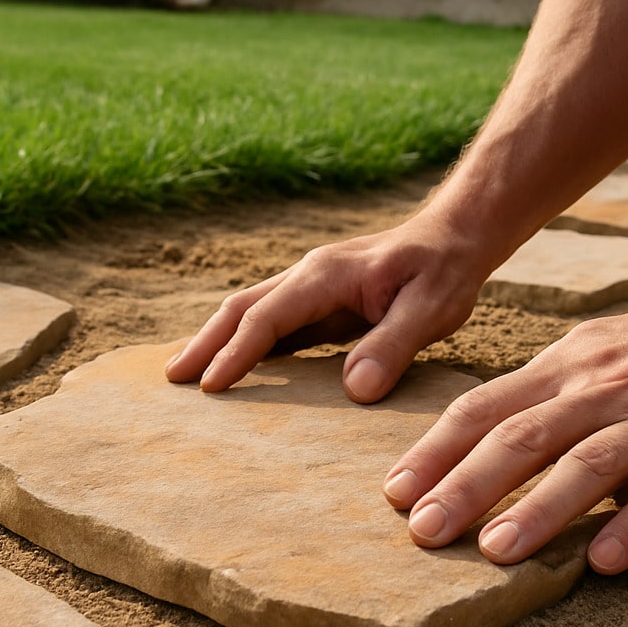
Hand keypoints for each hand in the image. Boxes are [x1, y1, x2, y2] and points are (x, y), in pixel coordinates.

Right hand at [166, 212, 493, 401]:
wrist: (456, 236)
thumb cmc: (445, 270)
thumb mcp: (431, 308)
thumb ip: (392, 345)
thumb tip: (354, 391)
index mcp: (324, 276)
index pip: (267, 317)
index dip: (237, 353)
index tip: (210, 386)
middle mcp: (307, 276)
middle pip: (241, 309)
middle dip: (204, 343)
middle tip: (171, 381)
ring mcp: (311, 288)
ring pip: (250, 313)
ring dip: (216, 342)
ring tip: (186, 377)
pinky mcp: (320, 302)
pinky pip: (272, 325)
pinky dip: (246, 346)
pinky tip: (234, 370)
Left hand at [381, 284, 627, 572]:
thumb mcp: (583, 355)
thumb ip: (534, 400)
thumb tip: (474, 447)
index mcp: (561, 371)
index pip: (483, 409)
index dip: (437, 451)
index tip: (394, 494)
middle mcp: (599, 393)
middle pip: (523, 438)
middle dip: (468, 485)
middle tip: (423, 533)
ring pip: (588, 465)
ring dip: (539, 509)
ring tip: (494, 551)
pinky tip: (605, 560)